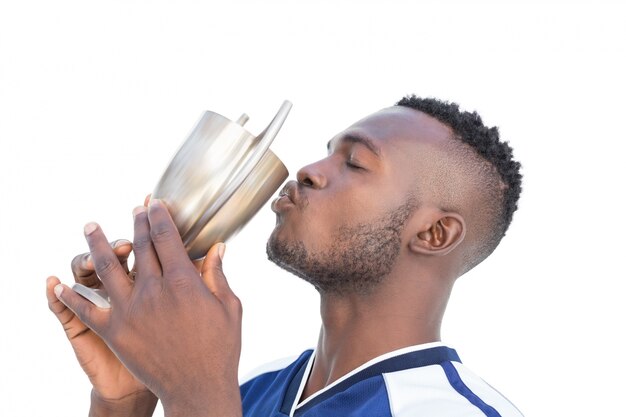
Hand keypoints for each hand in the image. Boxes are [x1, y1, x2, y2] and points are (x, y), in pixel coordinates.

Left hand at [53, 200, 242, 416]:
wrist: (197, 387)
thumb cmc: (219, 348)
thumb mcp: (228, 308)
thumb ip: (217, 275)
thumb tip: (217, 248)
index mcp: (182, 281)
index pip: (166, 237)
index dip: (159, 216)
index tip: (155, 204)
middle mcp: (152, 290)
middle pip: (139, 246)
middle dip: (136, 222)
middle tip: (134, 208)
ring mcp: (130, 310)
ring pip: (107, 268)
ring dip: (97, 244)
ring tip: (90, 226)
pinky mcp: (115, 331)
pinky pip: (86, 309)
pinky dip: (71, 295)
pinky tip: (60, 284)